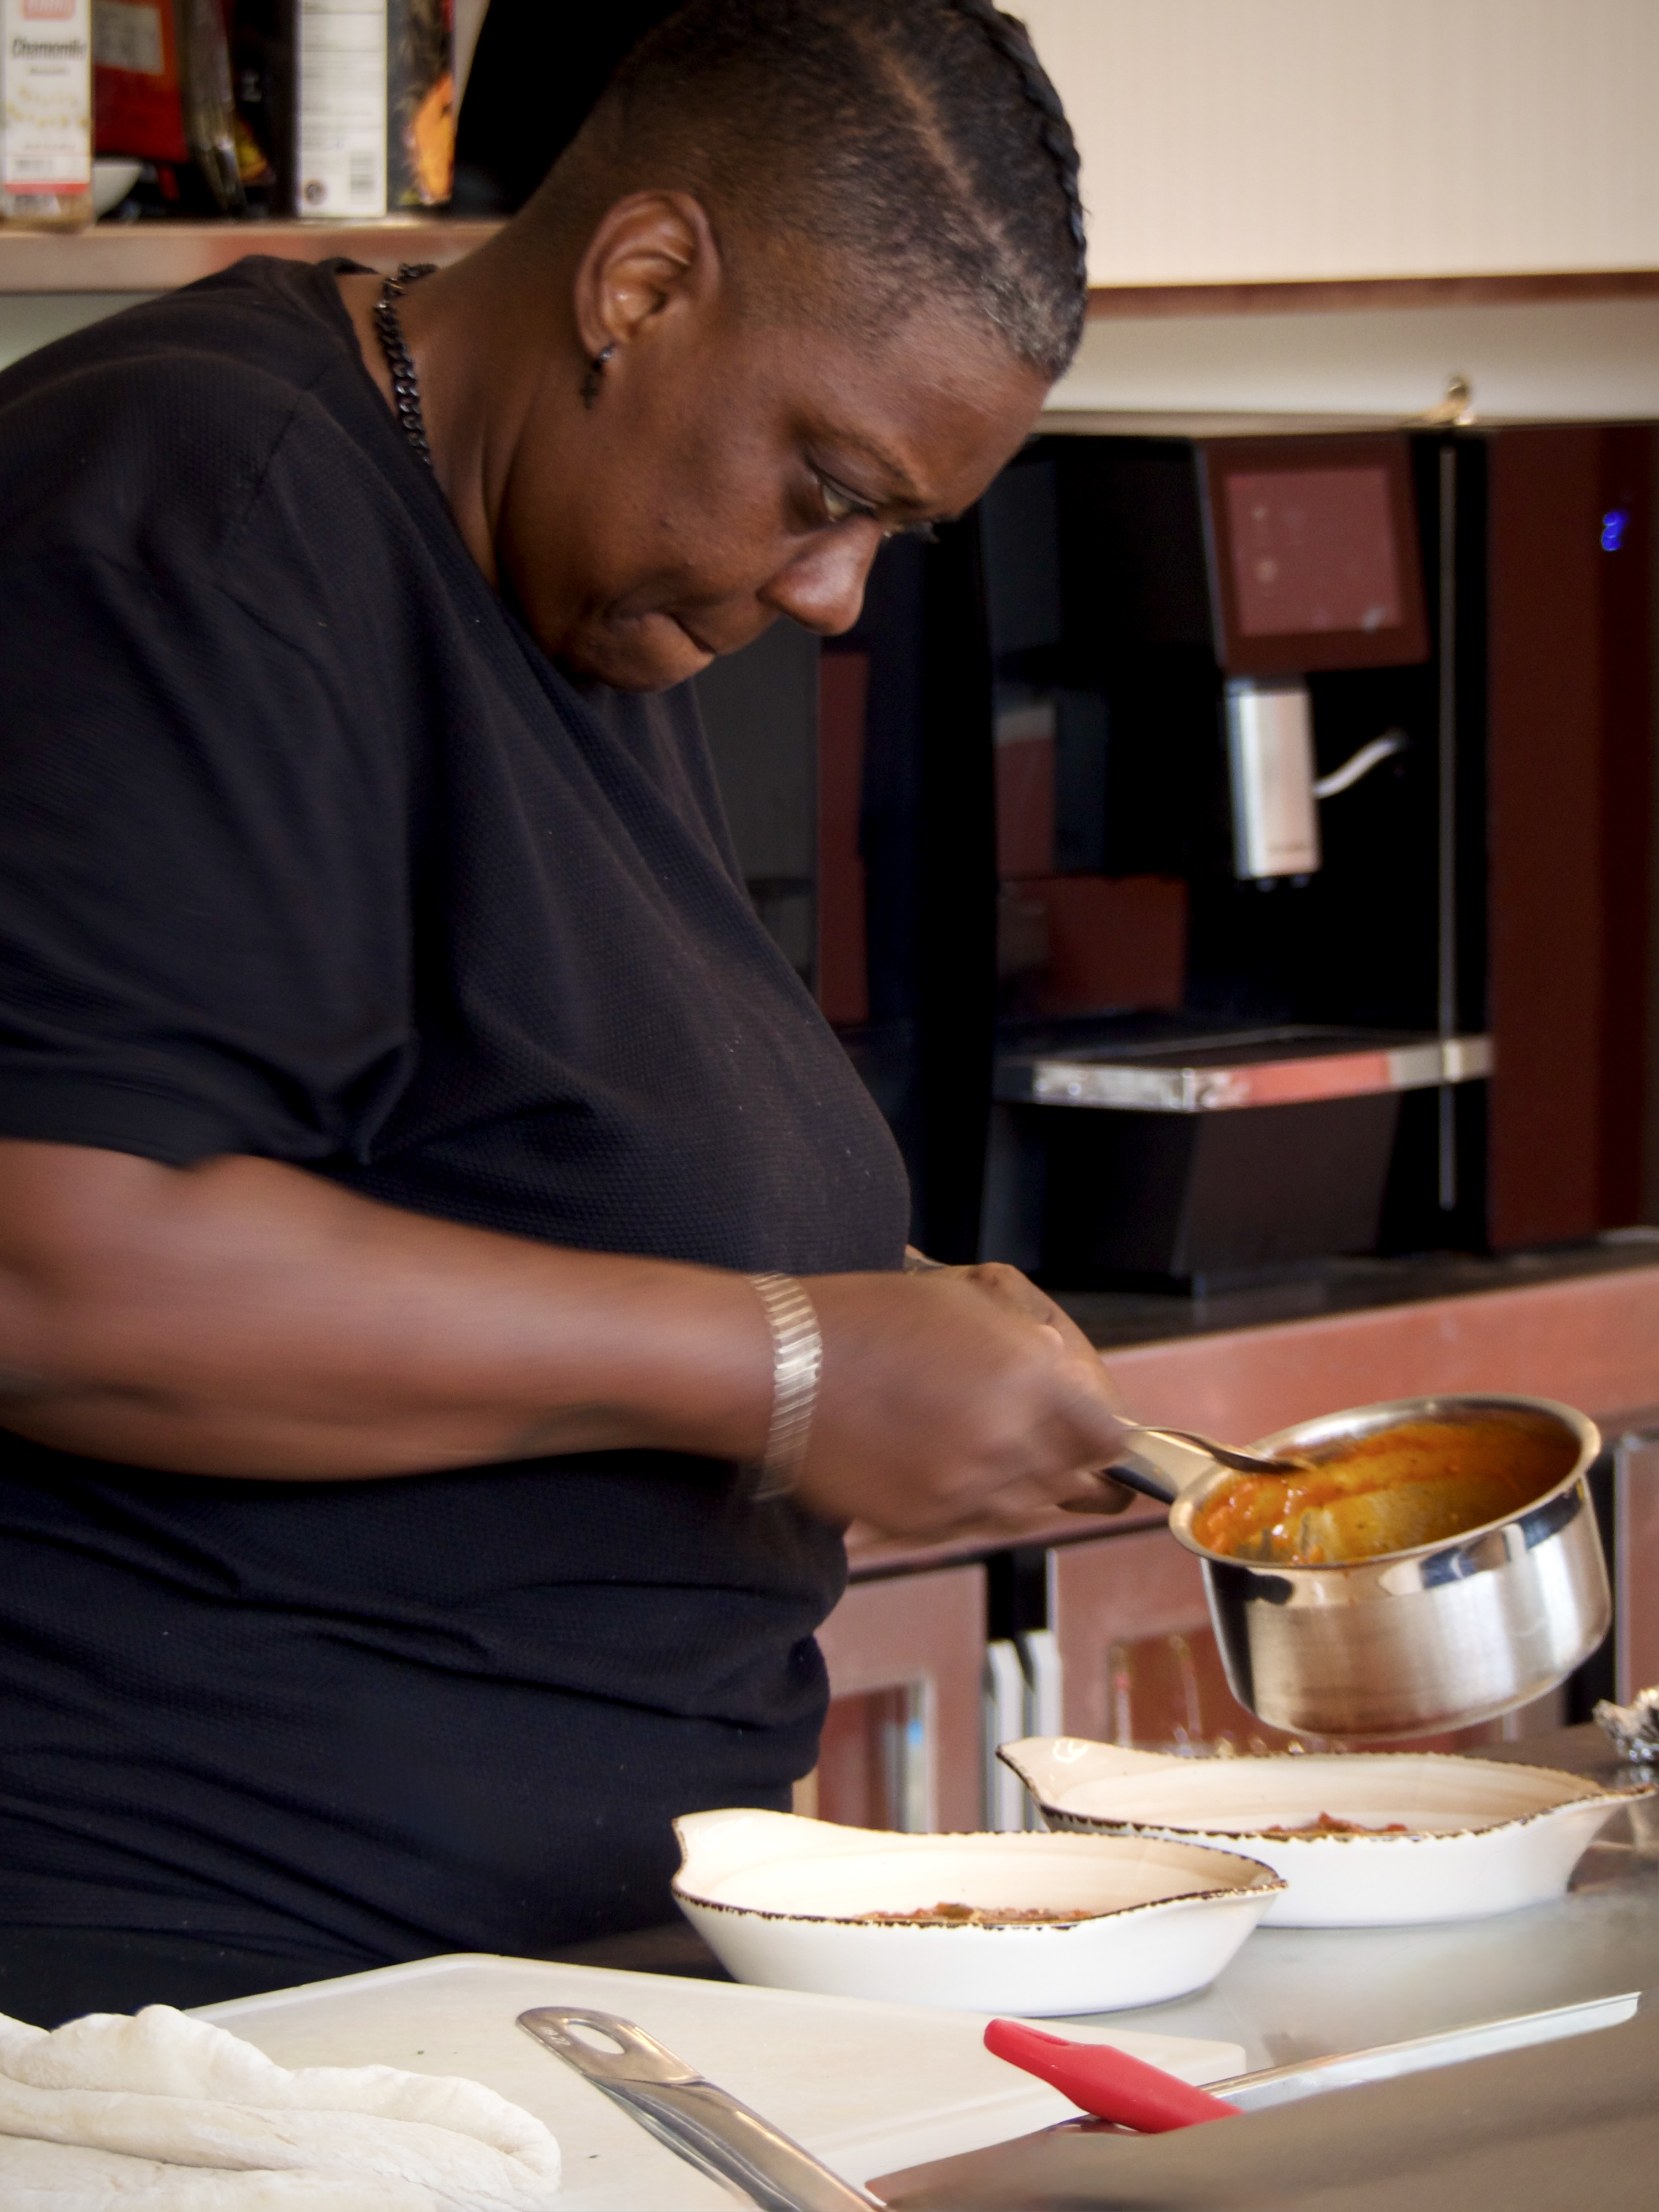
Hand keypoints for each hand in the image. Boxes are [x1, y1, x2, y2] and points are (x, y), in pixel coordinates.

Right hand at [793, 1265, 1133, 1536]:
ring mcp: (963, 1490)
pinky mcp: (922, 1523)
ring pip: (1031, 1512)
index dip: (1110, 1439)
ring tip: (1004, 1461)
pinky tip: (957, 1475)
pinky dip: (979, 1507)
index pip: (1108, 1436)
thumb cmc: (862, 1319)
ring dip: (1031, 1491)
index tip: (1103, 1438)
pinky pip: (976, 1527)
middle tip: (1066, 1456)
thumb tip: (1061, 1370)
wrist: (777, 1365)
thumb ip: (1024, 1344)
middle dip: (1076, 1468)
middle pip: (1077, 1482)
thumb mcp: (959, 1303)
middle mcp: (1006, 1441)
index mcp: (1027, 1378)